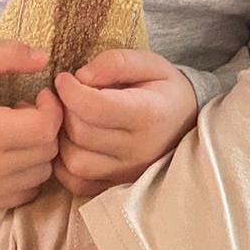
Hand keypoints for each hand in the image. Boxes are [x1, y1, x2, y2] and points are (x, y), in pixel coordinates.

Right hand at [0, 41, 62, 210]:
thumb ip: (8, 54)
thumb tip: (44, 58)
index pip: (46, 127)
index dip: (52, 108)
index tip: (40, 96)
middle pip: (47, 151)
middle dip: (45, 127)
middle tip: (26, 112)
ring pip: (41, 174)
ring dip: (38, 152)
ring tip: (16, 134)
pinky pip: (27, 193)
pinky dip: (27, 174)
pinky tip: (11, 155)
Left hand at [51, 49, 197, 197]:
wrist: (187, 122)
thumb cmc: (165, 89)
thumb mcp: (150, 63)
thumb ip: (116, 63)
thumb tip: (81, 76)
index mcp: (149, 114)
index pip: (96, 107)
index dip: (70, 91)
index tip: (64, 78)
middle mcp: (139, 149)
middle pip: (80, 133)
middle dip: (64, 110)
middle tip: (65, 96)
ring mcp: (128, 173)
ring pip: (74, 162)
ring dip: (62, 138)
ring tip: (69, 120)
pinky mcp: (117, 186)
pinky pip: (77, 183)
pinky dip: (65, 165)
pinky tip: (72, 143)